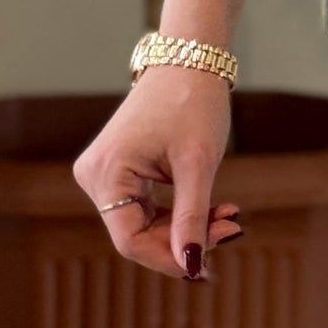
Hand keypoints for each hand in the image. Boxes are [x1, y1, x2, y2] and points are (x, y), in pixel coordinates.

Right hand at [71, 64, 245, 281]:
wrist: (190, 59)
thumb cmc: (193, 102)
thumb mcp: (198, 163)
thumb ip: (192, 217)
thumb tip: (191, 267)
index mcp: (106, 172)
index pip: (130, 240)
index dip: (168, 259)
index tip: (207, 268)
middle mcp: (94, 176)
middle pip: (137, 233)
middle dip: (185, 240)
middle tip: (233, 230)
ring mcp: (105, 173)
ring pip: (144, 223)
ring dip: (187, 227)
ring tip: (230, 216)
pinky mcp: (119, 170)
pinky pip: (145, 207)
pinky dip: (179, 212)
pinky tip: (215, 209)